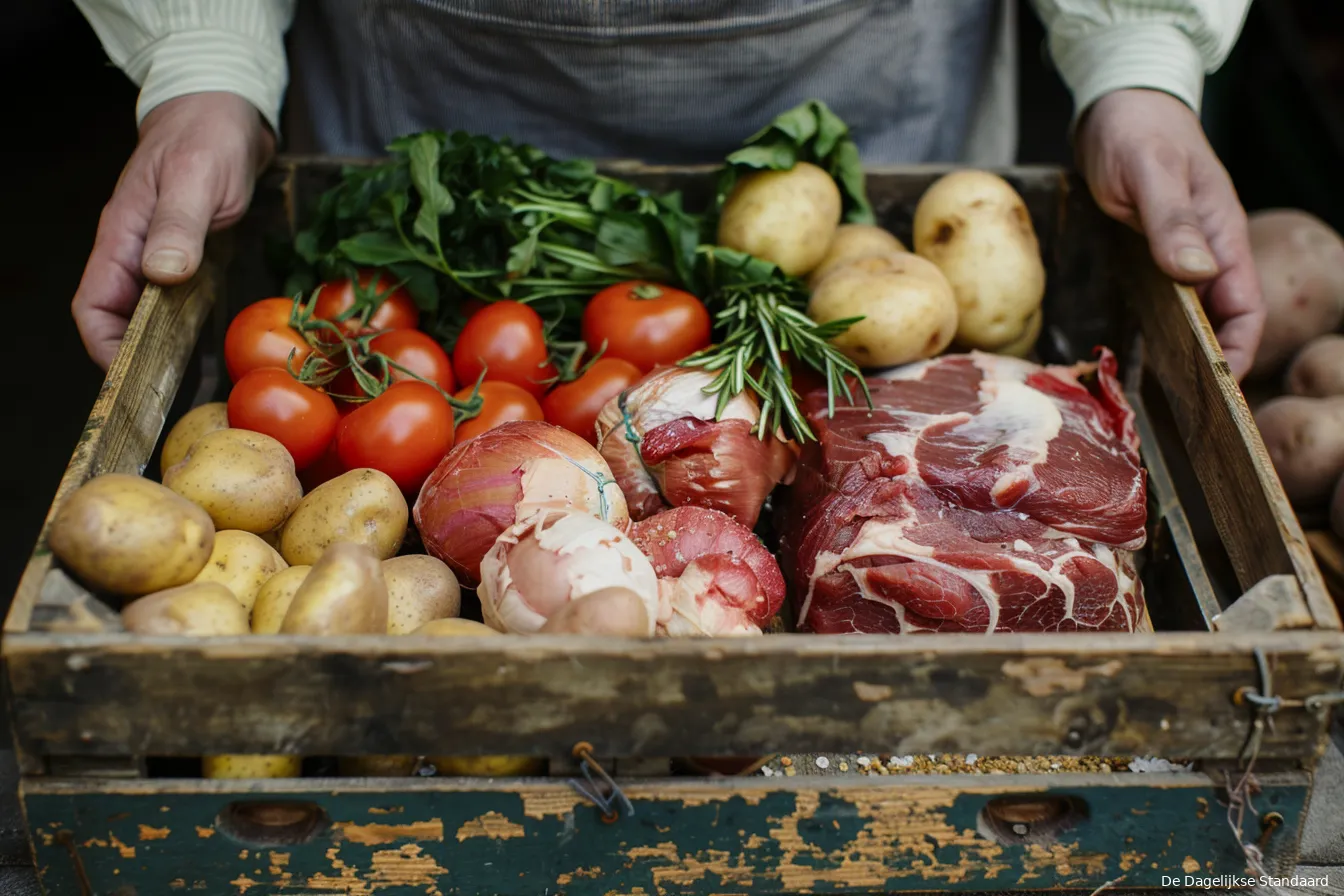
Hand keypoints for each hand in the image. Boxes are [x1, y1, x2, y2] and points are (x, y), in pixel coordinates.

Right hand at [73, 92, 273, 369]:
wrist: (226, 109)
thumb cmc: (207, 137)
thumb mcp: (196, 180)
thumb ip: (178, 227)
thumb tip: (160, 274)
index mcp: (123, 238)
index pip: (94, 306)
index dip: (105, 346)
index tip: (133, 377)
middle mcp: (138, 253)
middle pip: (121, 320)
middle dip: (137, 359)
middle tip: (167, 397)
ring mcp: (164, 256)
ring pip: (152, 316)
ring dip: (166, 350)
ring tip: (190, 389)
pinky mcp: (192, 256)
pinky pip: (184, 304)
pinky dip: (193, 331)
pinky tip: (211, 358)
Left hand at [1076, 88, 1263, 379]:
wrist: (1116, 103)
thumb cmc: (1137, 130)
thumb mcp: (1149, 171)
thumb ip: (1172, 220)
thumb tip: (1197, 273)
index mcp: (1221, 234)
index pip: (1245, 306)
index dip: (1238, 351)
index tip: (1221, 390)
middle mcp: (1208, 249)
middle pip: (1223, 319)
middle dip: (1214, 365)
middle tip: (1190, 413)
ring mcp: (1182, 251)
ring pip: (1195, 313)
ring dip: (1187, 351)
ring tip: (1168, 397)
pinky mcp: (1155, 251)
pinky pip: (1168, 297)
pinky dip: (1162, 327)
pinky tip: (1143, 351)